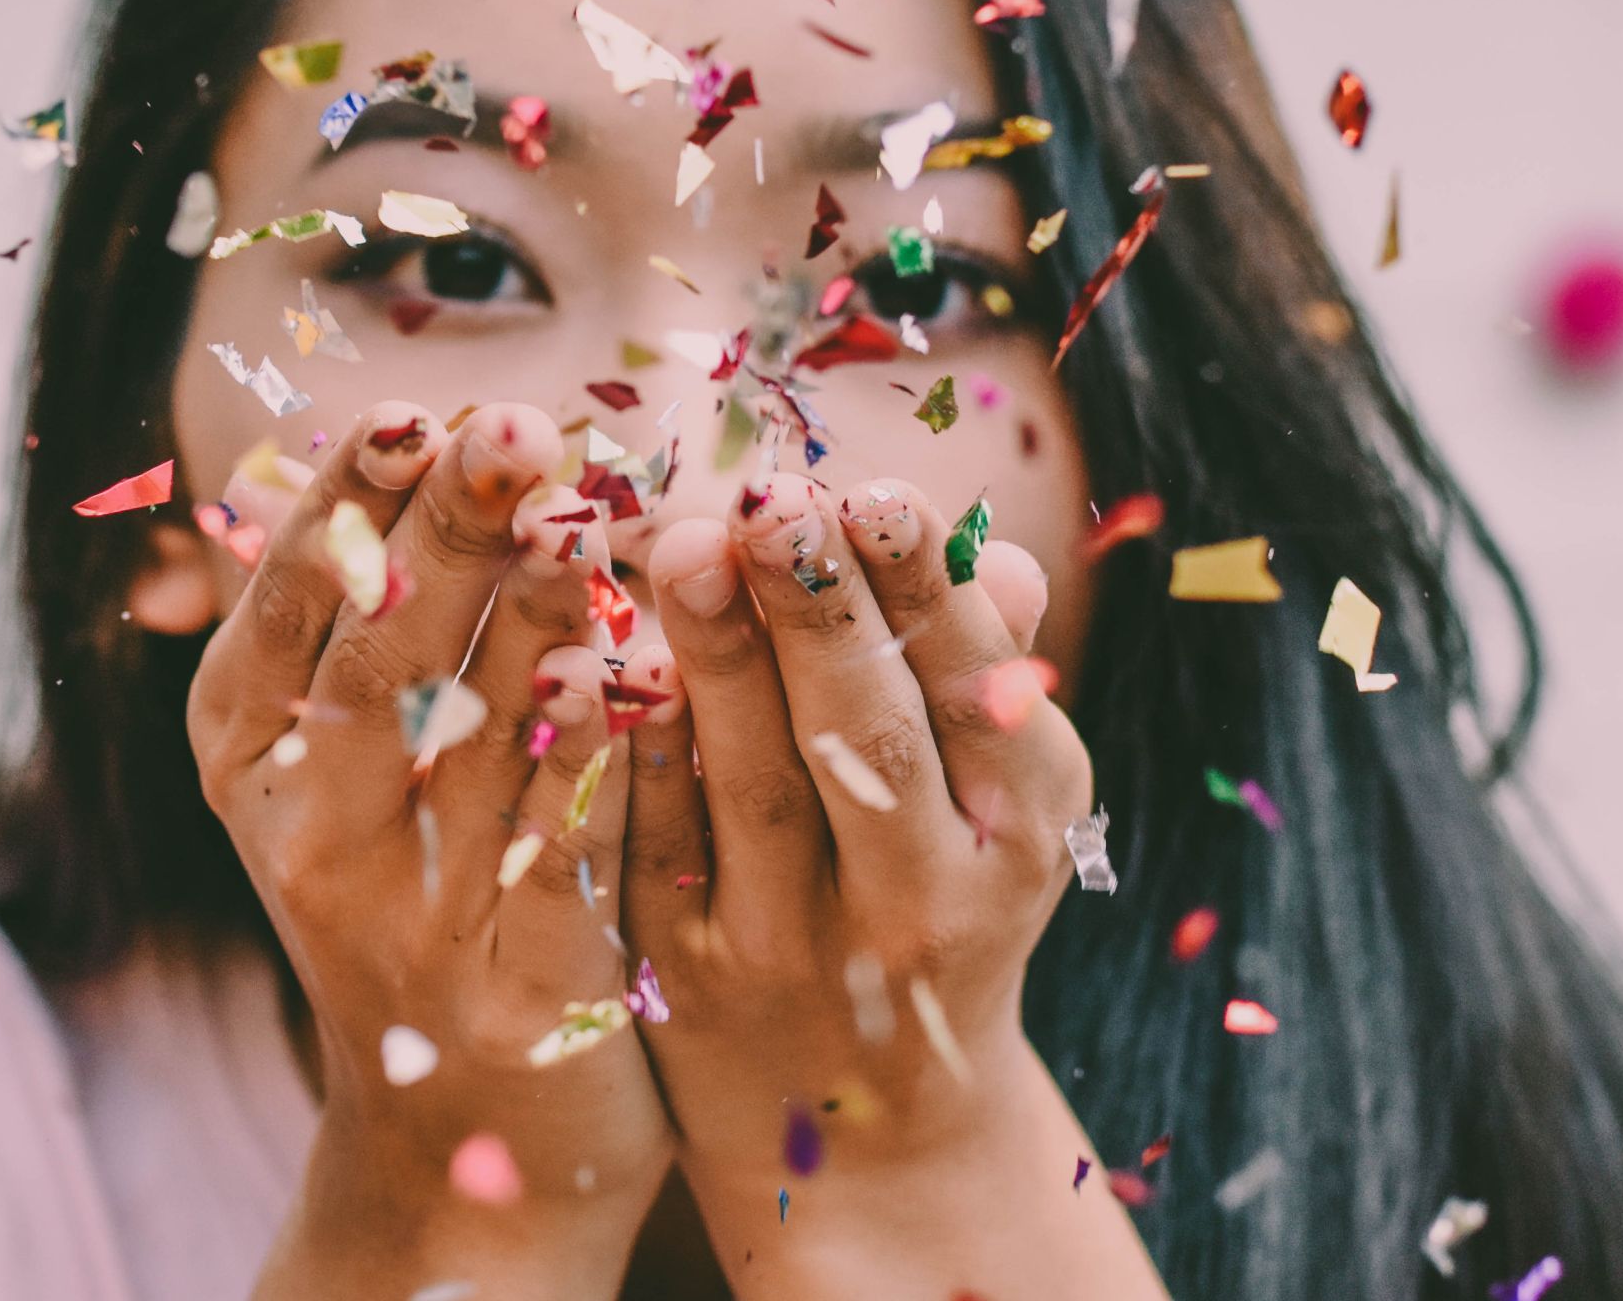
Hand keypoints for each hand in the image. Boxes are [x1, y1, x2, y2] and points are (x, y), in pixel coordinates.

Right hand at [190, 400, 673, 1297]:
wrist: (463, 1147)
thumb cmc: (422, 900)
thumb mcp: (349, 773)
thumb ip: (360, 623)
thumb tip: (405, 433)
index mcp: (252, 756)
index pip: (292, 605)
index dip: (351, 508)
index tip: (412, 411)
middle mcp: (309, 833)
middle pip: (377, 655)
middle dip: (443, 531)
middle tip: (510, 426)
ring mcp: (408, 917)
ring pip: (472, 740)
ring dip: (530, 619)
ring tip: (576, 517)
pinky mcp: (518, 986)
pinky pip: (564, 846)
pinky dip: (595, 756)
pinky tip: (634, 675)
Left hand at [624, 474, 1164, 1297]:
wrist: (862, 1131)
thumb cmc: (928, 905)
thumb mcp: (990, 808)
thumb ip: (979, 679)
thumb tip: (994, 550)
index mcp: (1017, 840)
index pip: (978, 701)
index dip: (927, 598)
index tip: (875, 490)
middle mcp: (921, 905)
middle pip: (870, 747)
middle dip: (824, 616)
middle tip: (775, 500)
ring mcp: (795, 950)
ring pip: (755, 792)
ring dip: (720, 661)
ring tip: (686, 539)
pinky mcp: (682, 980)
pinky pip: (653, 849)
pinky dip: (635, 753)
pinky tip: (606, 656)